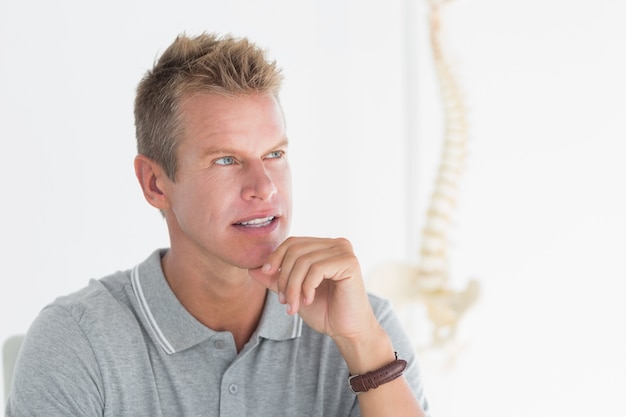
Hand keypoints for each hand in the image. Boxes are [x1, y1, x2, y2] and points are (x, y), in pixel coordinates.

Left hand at [248, 236, 377, 339]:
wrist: (347, 331)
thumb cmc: (324, 310)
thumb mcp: (293, 292)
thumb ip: (276, 279)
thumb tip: (251, 268)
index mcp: (324, 246)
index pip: (293, 242)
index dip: (276, 257)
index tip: (267, 275)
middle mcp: (336, 244)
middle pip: (296, 250)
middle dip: (284, 277)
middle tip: (284, 300)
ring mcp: (344, 251)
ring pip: (304, 261)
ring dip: (293, 286)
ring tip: (293, 305)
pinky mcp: (350, 262)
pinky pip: (317, 269)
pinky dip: (307, 287)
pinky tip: (308, 300)